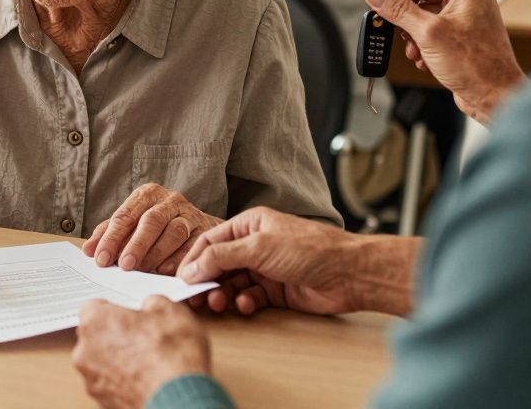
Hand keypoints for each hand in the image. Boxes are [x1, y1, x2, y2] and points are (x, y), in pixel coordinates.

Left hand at [72, 297, 210, 408]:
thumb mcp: (171, 311)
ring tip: (148, 363)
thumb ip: (152, 303)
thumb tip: (151, 307)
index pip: (94, 308)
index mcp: (95, 322)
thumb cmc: (172, 357)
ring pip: (101, 362)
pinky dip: (123, 381)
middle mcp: (84, 351)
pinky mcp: (102, 401)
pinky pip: (109, 385)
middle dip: (115, 336)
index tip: (129, 316)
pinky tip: (146, 380)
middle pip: (95, 336)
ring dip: (119, 360)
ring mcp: (91, 379)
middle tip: (143, 338)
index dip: (114, 311)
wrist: (180, 399)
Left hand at [82, 183, 220, 274]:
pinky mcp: (206, 229)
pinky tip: (166, 271)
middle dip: (136, 244)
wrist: (200, 226)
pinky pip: (193, 244)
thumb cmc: (159, 227)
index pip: (125, 215)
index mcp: (147, 194)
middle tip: (124, 265)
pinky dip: (179, 258)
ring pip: (174, 231)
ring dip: (157, 253)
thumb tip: (88, 251)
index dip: (112, 238)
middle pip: (150, 221)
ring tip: (144, 270)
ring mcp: (190, 214)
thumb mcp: (132, 224)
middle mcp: (170, 200)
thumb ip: (109, 234)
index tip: (101, 259)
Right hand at [177, 208, 362, 316]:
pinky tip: (247, 305)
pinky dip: (244, 302)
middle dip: (206, 281)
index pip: (210, 241)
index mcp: (249, 225)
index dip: (194, 260)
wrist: (349, 274)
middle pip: (219, 264)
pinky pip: (250, 297)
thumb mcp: (258, 247)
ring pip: (232, 284)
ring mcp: (265, 268)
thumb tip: (191, 269)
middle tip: (194, 299)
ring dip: (223, 294)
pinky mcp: (276, 291)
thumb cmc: (309, 249)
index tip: (180, 279)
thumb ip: (221, 257)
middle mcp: (255, 245)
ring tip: (218, 304)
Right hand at [366, 0, 525, 122]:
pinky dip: (417, 38)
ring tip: (407, 42)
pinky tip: (418, 55)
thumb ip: (398, 9)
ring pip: (420, 7)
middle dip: (399, 4)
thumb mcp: (428, 33)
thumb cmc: (476, 64)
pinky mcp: (456, 32)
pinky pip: (427, 25)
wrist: (494, 96)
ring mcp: (461, 13)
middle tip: (381, 14)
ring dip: (407, 26)